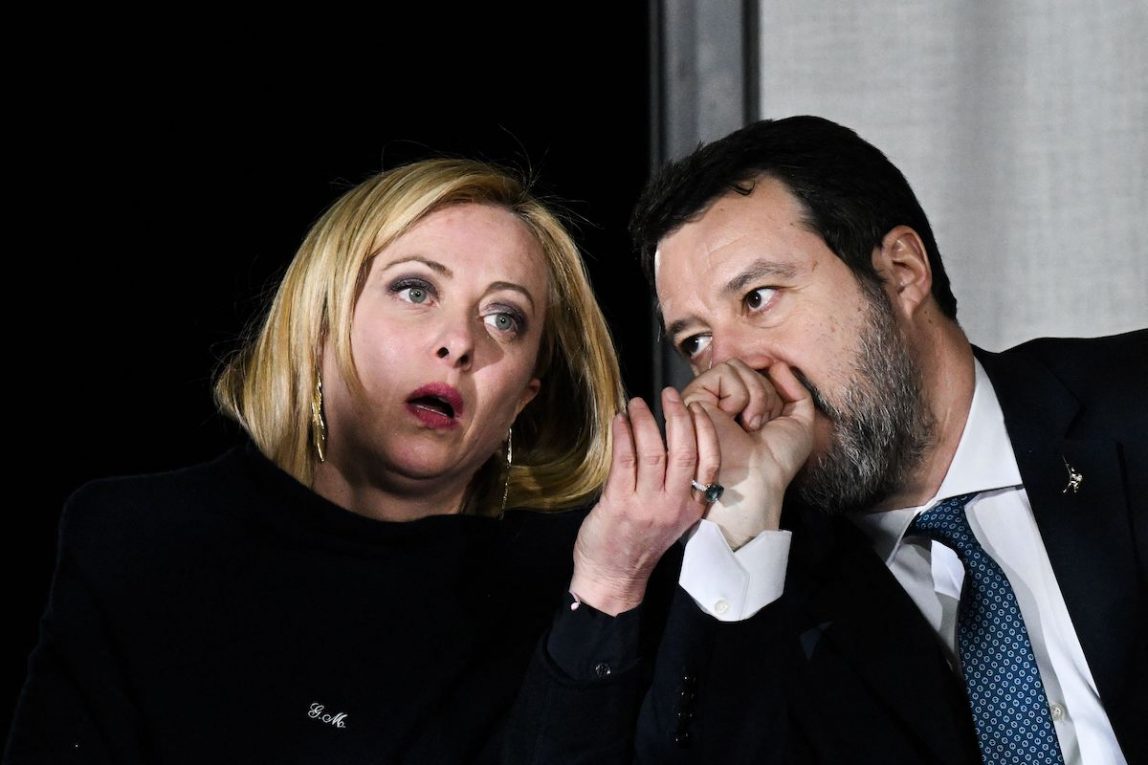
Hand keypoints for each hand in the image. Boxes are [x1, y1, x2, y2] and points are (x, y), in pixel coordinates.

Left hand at [570, 388, 719, 614]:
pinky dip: (623, 435)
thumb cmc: (639, 544)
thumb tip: (672, 442)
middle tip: (669, 394)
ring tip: (637, 404)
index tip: (697, 408)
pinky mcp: (620, 503)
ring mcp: (647, 504)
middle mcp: (674, 504)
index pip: (710, 462)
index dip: (705, 430)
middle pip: (685, 450)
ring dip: (645, 420)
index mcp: (692, 507)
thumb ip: (677, 486)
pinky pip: (625, 459)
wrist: (613, 577)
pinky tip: (619, 421)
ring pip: (654, 450)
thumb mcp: (672, 518)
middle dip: (678, 416)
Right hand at [681, 360, 814, 546]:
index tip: (773, 419)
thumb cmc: (777, 460)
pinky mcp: (695, 396)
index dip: (773, 392)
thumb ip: (796, 389)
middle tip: (758, 426)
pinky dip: (738, 396)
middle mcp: (724, 400)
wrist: (757, 478)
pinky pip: (724, 372)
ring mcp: (708, 397)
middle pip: (750, 367)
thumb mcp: (800, 422)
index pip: (760, 373)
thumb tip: (776, 364)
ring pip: (737, 366)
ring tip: (747, 425)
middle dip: (765, 395)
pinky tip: (732, 419)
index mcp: (745, 405)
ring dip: (754, 396)